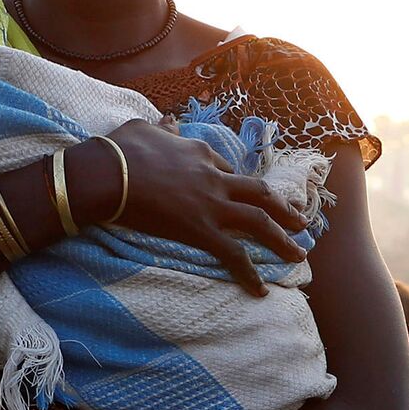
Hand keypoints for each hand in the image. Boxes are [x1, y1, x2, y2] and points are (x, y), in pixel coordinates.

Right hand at [97, 119, 310, 295]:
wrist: (108, 175)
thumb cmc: (120, 151)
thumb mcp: (145, 129)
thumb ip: (163, 128)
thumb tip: (168, 120)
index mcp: (201, 153)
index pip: (228, 170)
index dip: (238, 184)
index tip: (244, 195)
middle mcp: (214, 178)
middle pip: (259, 193)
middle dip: (283, 208)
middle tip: (300, 220)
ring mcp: (211, 205)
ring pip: (259, 222)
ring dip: (282, 238)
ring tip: (298, 252)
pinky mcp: (201, 230)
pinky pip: (233, 255)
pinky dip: (248, 273)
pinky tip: (259, 290)